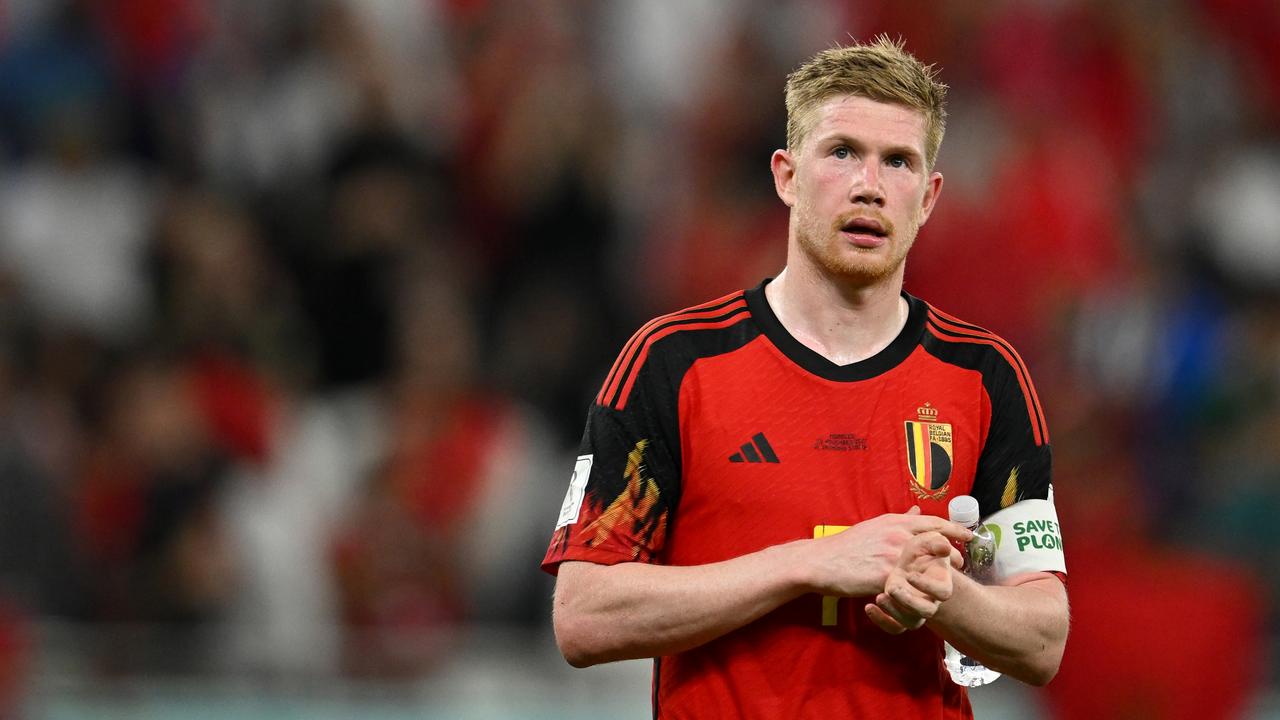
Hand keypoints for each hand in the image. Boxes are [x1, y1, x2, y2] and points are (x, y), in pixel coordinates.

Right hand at [807, 507, 970, 598]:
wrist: (821, 561)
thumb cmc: (847, 545)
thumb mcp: (875, 525)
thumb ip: (899, 520)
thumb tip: (917, 511)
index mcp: (895, 522)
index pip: (934, 523)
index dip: (955, 530)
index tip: (969, 537)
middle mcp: (897, 536)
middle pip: (937, 544)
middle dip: (953, 556)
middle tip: (961, 565)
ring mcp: (892, 556)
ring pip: (928, 566)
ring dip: (941, 576)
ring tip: (948, 584)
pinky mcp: (885, 577)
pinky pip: (911, 586)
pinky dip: (921, 592)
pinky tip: (927, 598)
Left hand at [865, 531, 962, 633]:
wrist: (905, 560)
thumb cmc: (920, 550)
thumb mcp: (927, 541)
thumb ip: (936, 543)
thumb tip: (944, 546)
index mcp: (941, 583)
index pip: (943, 593)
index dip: (928, 586)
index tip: (910, 575)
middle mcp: (930, 600)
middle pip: (927, 611)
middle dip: (909, 602)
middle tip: (892, 588)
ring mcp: (914, 608)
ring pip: (910, 622)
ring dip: (894, 612)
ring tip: (879, 597)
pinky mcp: (899, 612)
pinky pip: (894, 626)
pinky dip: (881, 620)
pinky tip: (869, 607)